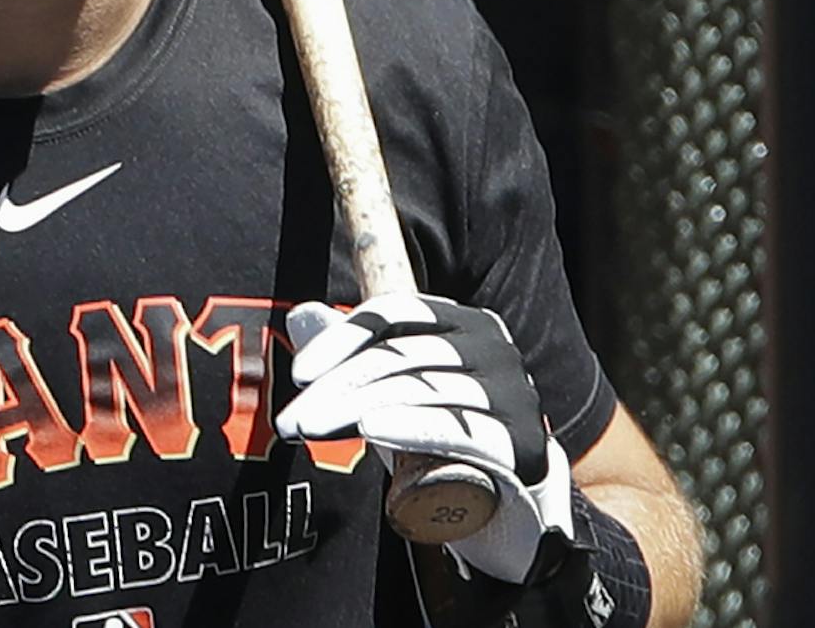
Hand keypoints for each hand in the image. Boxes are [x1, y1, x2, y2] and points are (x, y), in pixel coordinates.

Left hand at [275, 294, 574, 583]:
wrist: (511, 502)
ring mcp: (512, 392)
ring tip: (314, 430)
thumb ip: (352, 353)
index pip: (394, 312)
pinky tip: (371, 428)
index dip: (341, 339)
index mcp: (463, 321)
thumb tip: (302, 314)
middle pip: (400, 356)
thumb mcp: (392, 392)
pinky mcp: (522, 442)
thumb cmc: (441, 436)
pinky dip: (412, 426)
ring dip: (357, 409)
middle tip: (292, 422)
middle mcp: (493, 346)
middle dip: (338, 387)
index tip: (298, 376)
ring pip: (420, 390)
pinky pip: (459, 430)